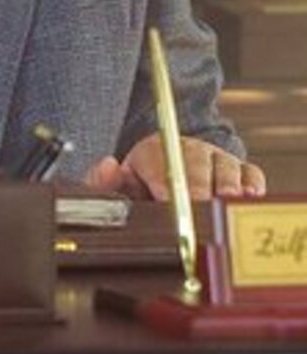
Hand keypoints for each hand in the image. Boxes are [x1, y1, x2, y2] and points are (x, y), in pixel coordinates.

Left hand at [83, 134, 266, 200]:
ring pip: (223, 164)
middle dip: (195, 184)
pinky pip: (251, 173)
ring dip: (225, 183)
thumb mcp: (119, 185)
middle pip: (193, 162)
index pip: (156, 159)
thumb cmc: (144, 187)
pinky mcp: (240, 171)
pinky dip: (251, 183)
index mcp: (152, 150)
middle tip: (196, 203)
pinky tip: (249, 196)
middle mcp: (186, 150)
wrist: (169, 178)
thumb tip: (108, 165)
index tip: (165, 195)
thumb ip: (103, 181)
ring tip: (224, 200)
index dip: (162, 178)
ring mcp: (215, 158)